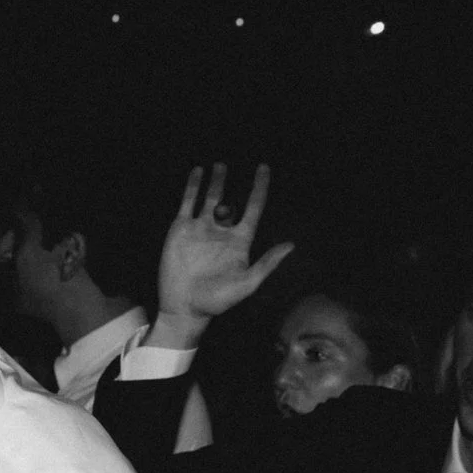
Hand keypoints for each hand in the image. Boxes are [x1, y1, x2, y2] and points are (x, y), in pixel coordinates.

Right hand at [153, 163, 294, 347]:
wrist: (185, 307)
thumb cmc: (217, 301)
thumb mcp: (247, 283)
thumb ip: (267, 264)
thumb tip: (291, 245)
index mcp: (239, 241)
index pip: (253, 208)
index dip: (259, 188)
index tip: (263, 169)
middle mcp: (220, 232)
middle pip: (229, 201)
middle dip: (230, 183)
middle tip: (231, 165)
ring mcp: (200, 229)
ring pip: (209, 198)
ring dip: (214, 182)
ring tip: (218, 165)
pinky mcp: (181, 230)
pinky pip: (188, 203)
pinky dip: (192, 187)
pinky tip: (197, 172)